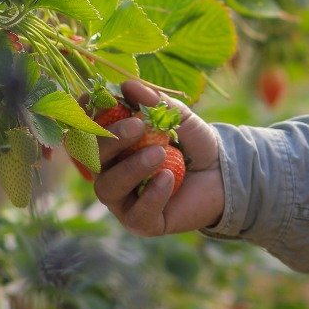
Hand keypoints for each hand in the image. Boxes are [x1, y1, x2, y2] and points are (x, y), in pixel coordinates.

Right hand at [92, 80, 225, 236]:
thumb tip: (128, 85)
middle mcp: (111, 173)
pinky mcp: (142, 222)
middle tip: (139, 126)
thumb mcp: (179, 118)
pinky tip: (168, 178)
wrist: (224, 173)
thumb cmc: (194, 144)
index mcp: (113, 146)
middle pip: (91, 160)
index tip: (94, 100)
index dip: (84, 117)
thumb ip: (155, 104)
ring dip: (130, 168)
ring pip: (107, 188)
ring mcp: (123, 200)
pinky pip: (136, 213)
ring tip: (159, 153)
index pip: (85, 133)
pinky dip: (151, 195)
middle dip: (111, 141)